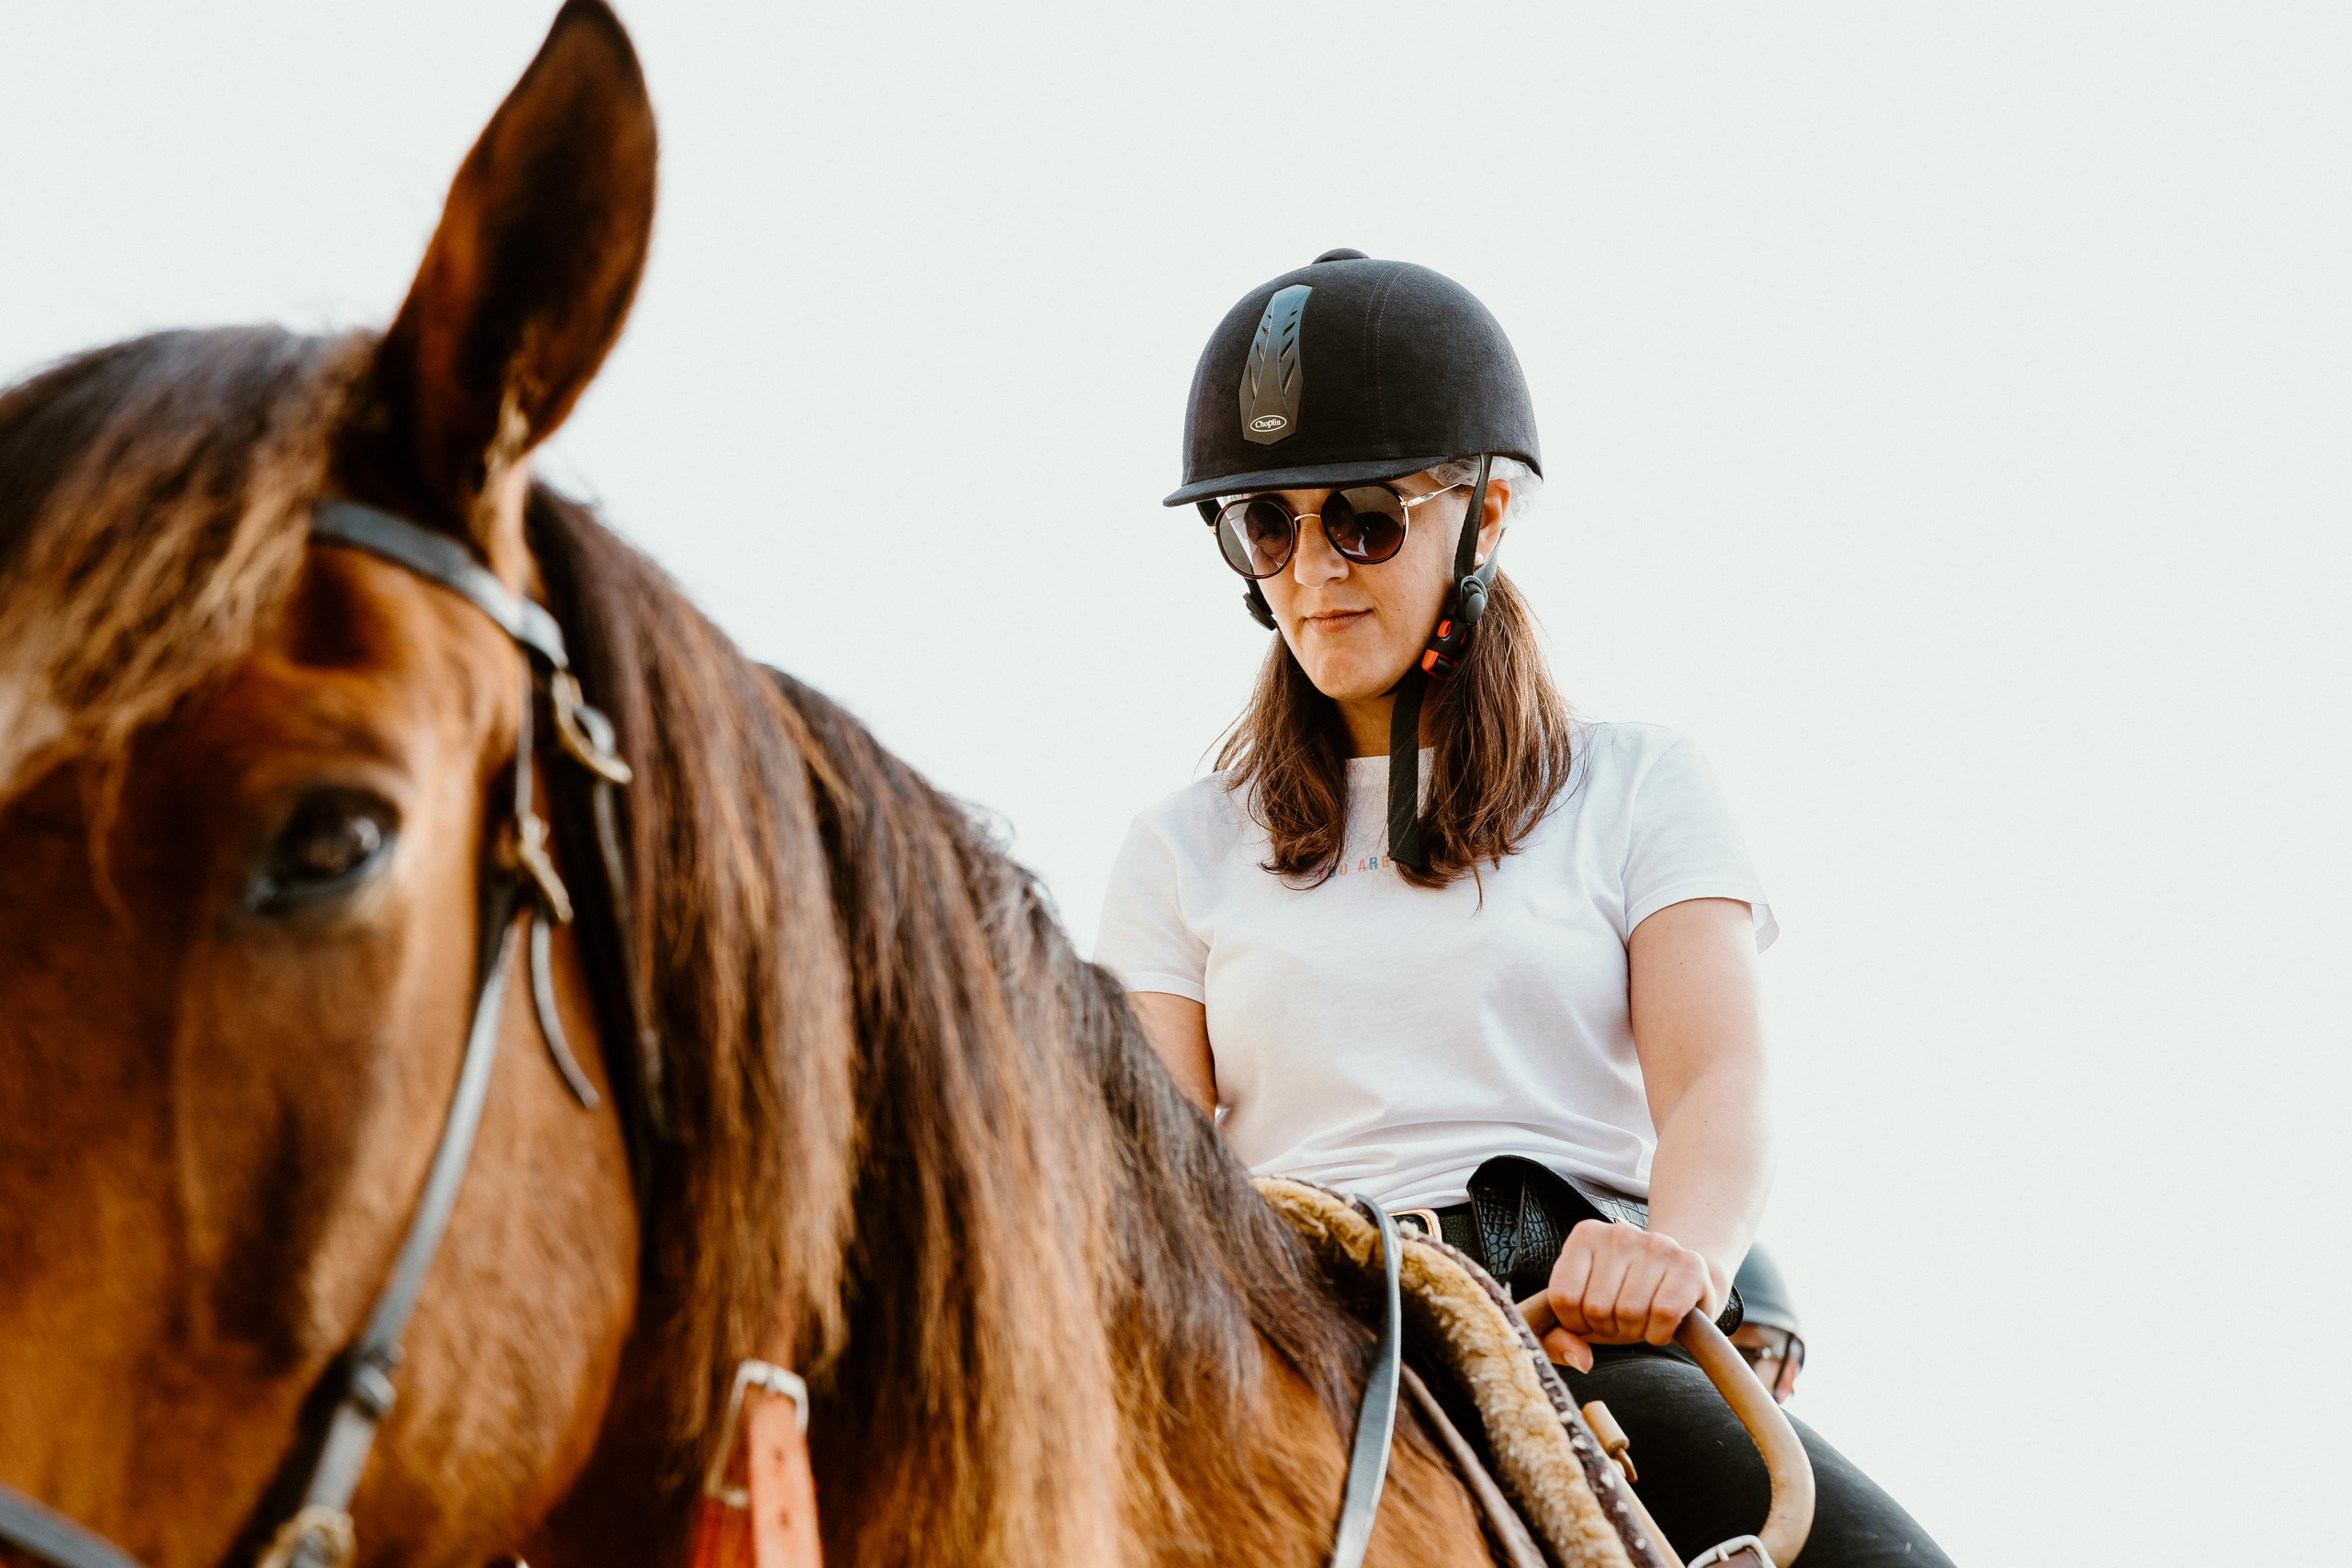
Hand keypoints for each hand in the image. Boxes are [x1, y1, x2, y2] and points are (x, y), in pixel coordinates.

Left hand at [1537, 1220, 1718, 1371]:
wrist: (1680, 1280)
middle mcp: (1619, 1233)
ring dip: (1635, 1332)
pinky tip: (1661, 1325)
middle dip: (1608, 1328)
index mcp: (1586, 1235)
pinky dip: (1660, 1333)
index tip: (1589, 1319)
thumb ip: (1559, 1338)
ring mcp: (1657, 1244)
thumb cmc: (1622, 1296)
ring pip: (1630, 1312)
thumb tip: (1580, 1361)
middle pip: (1597, 1307)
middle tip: (1621, 1319)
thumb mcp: (1583, 1311)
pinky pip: (1664, 1313)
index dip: (1576, 1323)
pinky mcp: (1689, 1264)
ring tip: (1642, 1319)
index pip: (1563, 1297)